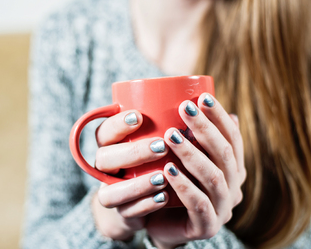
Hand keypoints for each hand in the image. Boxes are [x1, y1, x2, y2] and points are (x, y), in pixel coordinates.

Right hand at [91, 110, 169, 240]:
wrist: (143, 202)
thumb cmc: (155, 160)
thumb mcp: (161, 139)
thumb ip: (173, 124)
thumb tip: (205, 98)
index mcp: (112, 144)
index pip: (104, 131)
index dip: (117, 124)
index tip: (139, 116)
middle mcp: (107, 166)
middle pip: (105, 158)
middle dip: (134, 152)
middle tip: (162, 146)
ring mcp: (112, 190)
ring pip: (111, 189)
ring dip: (138, 183)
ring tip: (163, 177)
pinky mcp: (121, 212)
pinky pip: (125, 211)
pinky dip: (145, 204)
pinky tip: (163, 198)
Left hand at [146, 93, 245, 248]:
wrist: (163, 225)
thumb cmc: (172, 184)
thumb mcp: (183, 158)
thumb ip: (191, 136)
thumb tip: (199, 98)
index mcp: (232, 169)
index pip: (233, 138)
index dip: (220, 117)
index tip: (202, 97)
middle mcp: (233, 187)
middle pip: (225, 154)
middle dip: (205, 128)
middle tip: (184, 108)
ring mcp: (222, 208)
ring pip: (213, 177)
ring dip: (192, 154)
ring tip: (170, 136)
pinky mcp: (207, 226)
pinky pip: (198, 204)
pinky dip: (184, 185)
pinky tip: (167, 170)